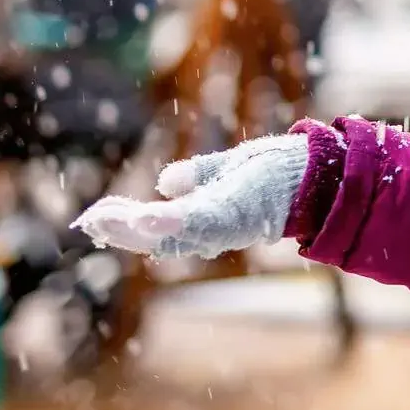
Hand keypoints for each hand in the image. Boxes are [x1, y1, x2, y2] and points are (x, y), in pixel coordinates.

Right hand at [72, 133, 313, 259]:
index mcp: (202, 220)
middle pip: (153, 238)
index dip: (122, 224)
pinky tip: (150, 212)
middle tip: (89, 219)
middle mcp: (209, 231)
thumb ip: (198, 176)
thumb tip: (166, 182)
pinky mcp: (236, 216)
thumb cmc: (277, 171)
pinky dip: (174, 221)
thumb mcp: (227, 170)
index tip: (93, 214)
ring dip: (135, 228)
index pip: (152, 227)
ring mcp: (222, 227)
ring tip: (106, 219)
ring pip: (169, 235)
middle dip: (120, 230)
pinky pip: (199, 221)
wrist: (319, 171)